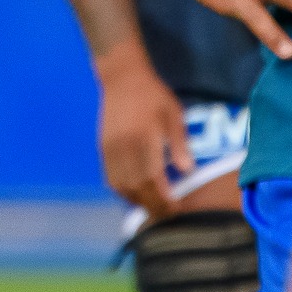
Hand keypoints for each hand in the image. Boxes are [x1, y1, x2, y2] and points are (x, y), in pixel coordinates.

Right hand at [93, 42, 189, 220]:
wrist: (121, 77)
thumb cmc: (153, 95)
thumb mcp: (173, 114)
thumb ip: (179, 143)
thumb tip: (188, 171)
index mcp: (143, 137)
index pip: (153, 177)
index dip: (164, 197)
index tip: (177, 208)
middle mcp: (124, 145)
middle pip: (136, 186)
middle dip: (153, 204)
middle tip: (169, 214)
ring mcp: (110, 147)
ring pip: (121, 185)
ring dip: (137, 201)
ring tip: (153, 208)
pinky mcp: (103, 147)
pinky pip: (110, 177)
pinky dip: (122, 191)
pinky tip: (135, 194)